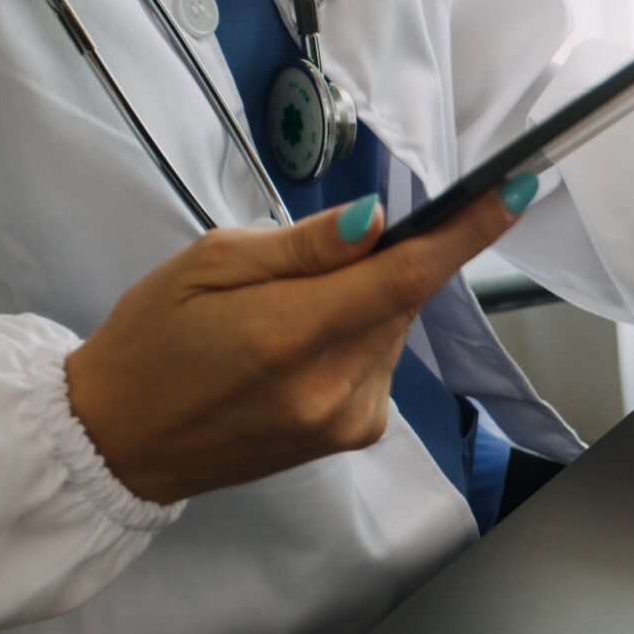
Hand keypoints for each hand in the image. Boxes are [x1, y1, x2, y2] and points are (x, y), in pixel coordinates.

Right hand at [66, 184, 531, 504]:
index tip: (514, 194)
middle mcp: (332, 385)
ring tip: (279, 319)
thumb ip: (300, 247)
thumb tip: (375, 222)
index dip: (466, 233)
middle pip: (400, 298)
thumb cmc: (150, 341)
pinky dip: (355, 340)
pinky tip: (294, 353)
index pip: (405, 275)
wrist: (120, 440)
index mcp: (290, 334)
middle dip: (374, 266)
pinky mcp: (352, 435)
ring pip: (391, 329)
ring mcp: (347, 419)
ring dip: (361, 307)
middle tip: (304, 268)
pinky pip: (379, 363)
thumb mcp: (207, 265)